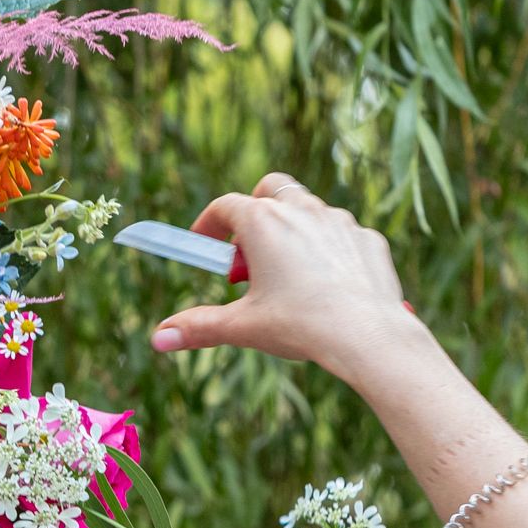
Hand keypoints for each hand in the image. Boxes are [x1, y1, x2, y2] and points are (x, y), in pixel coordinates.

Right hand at [148, 175, 425, 382]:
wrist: (368, 335)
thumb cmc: (302, 325)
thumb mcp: (244, 327)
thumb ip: (199, 327)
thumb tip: (159, 337)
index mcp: (263, 222)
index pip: (224, 207)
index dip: (208, 225)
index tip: (204, 245)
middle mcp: (302, 209)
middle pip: (270, 190)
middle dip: (255, 211)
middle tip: (250, 254)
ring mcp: (340, 221)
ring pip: (309, 210)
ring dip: (293, 231)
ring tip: (289, 275)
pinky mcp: (368, 239)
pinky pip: (342, 235)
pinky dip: (330, 250)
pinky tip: (329, 286)